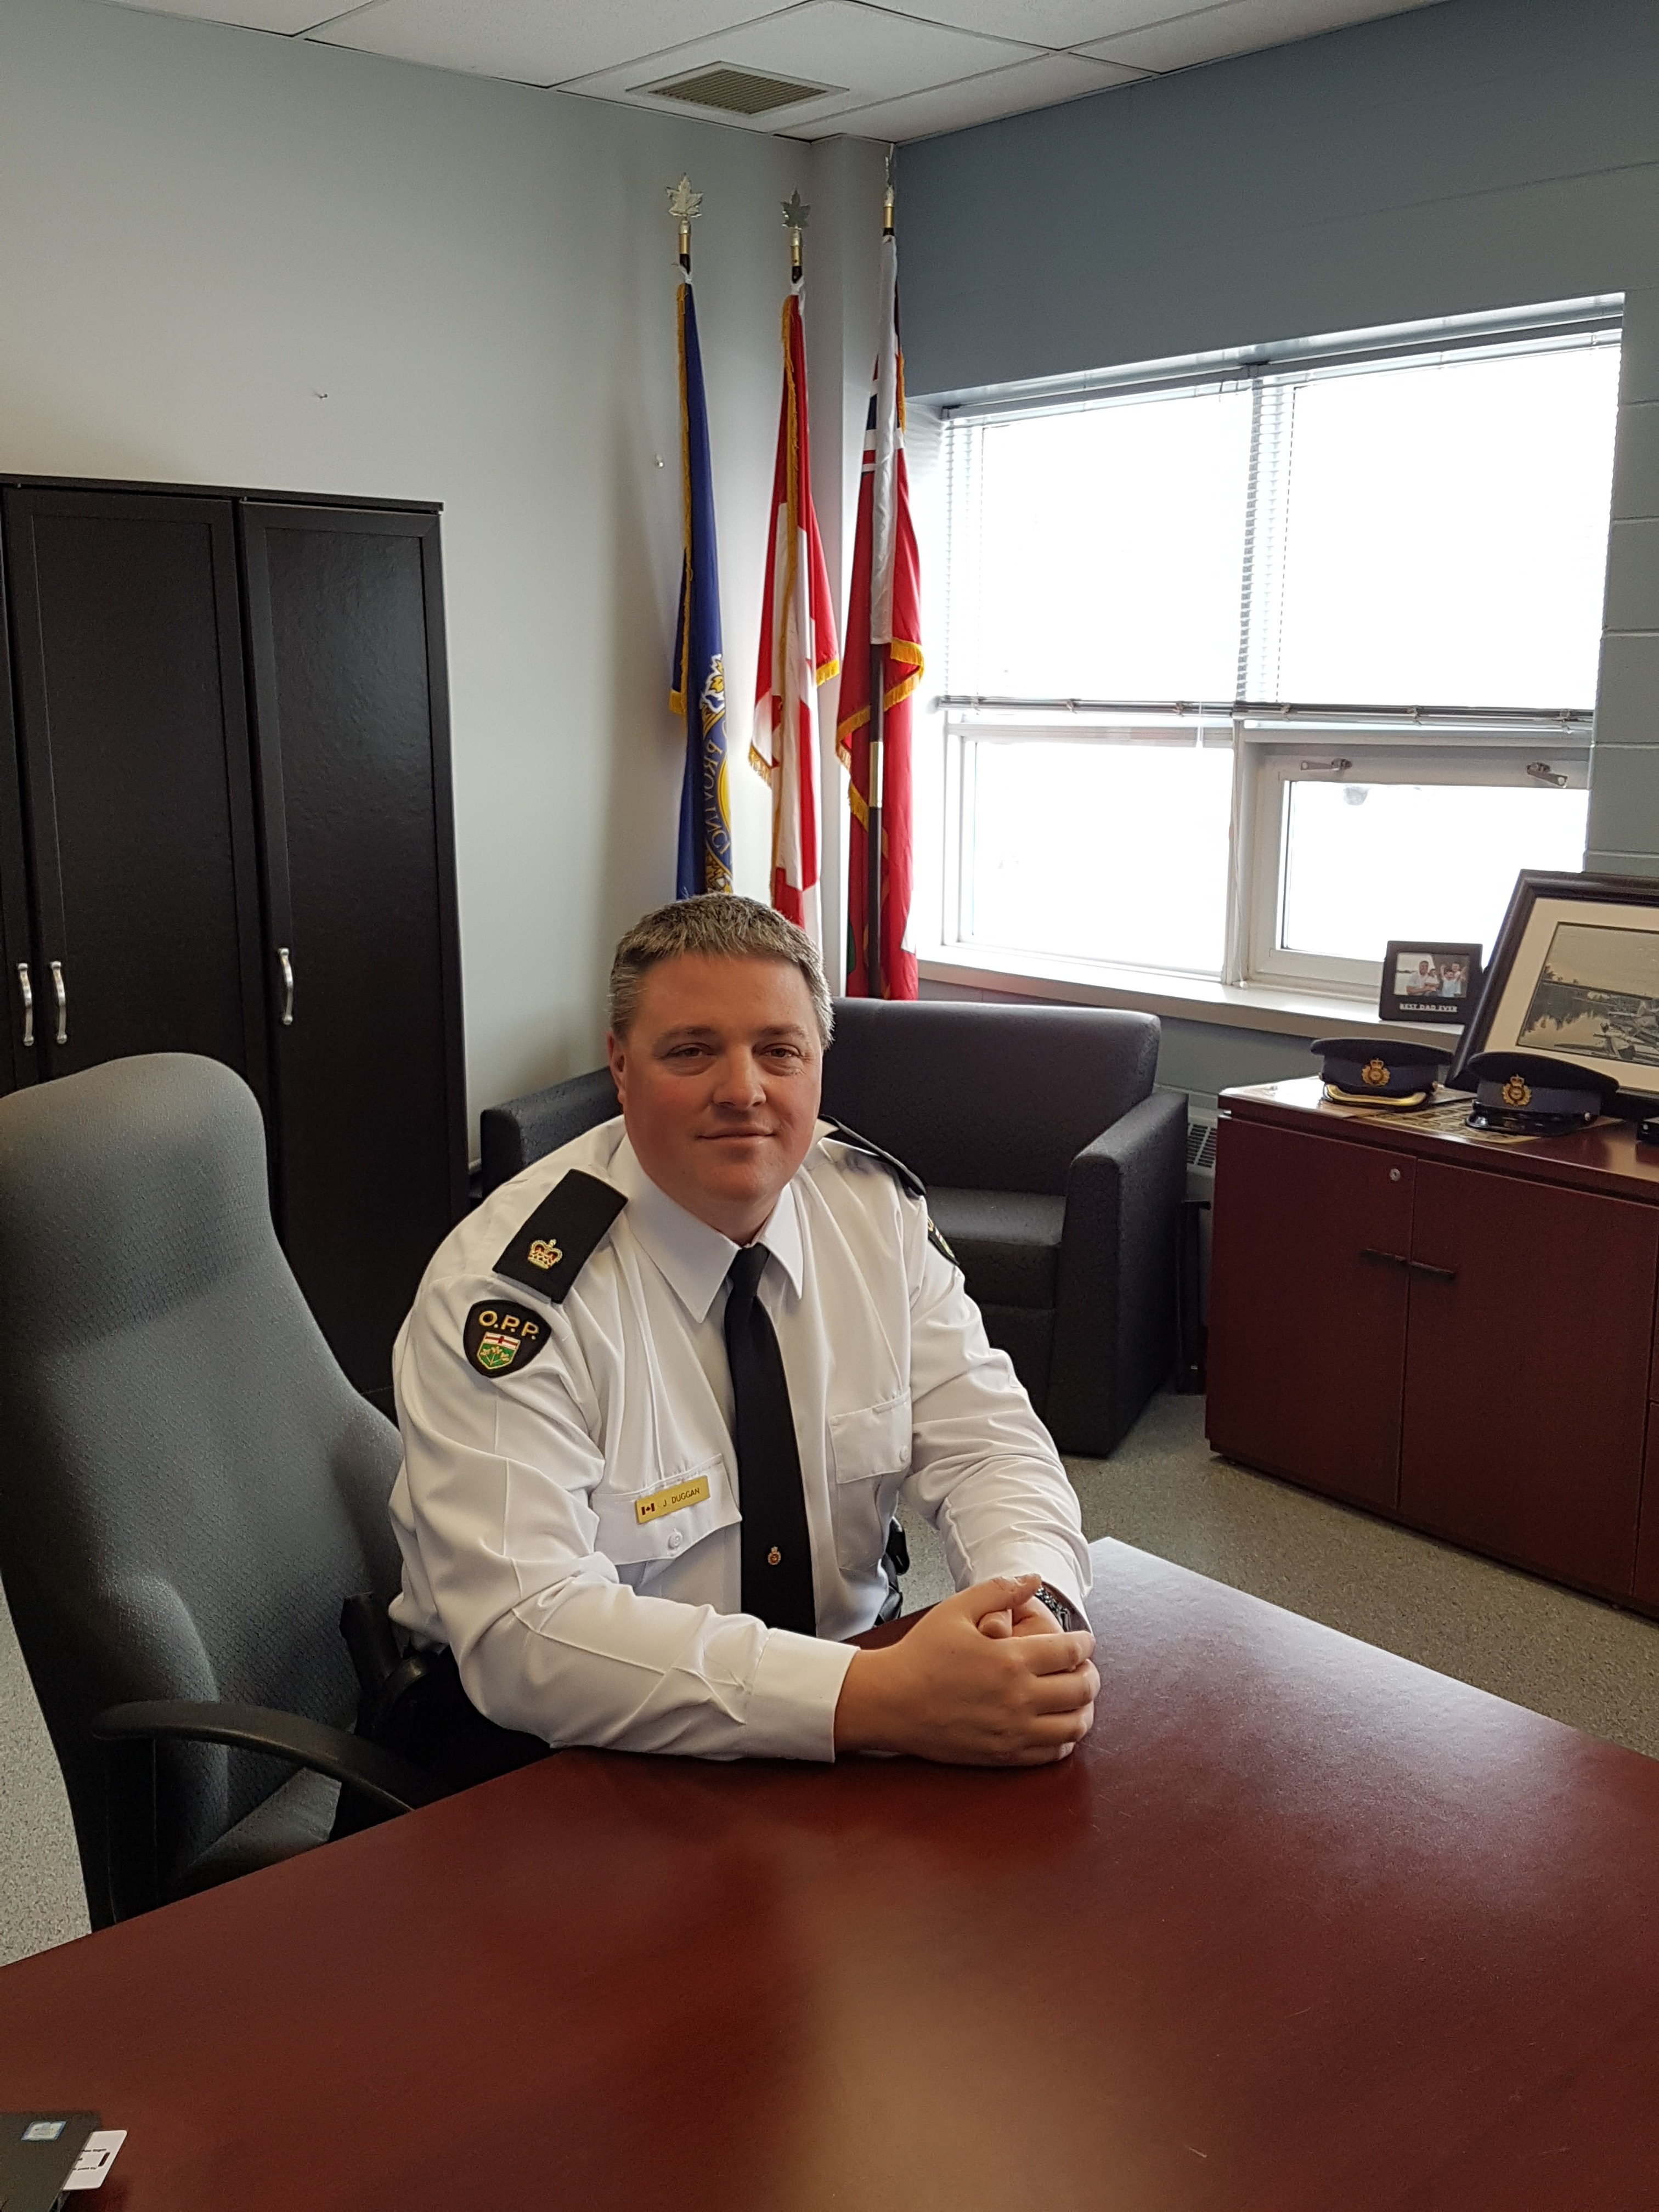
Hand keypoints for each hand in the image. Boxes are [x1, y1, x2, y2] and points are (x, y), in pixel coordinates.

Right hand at [834, 1574, 1097, 1766]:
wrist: (890, 1701)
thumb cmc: (920, 1654)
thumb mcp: (956, 1609)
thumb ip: (999, 1590)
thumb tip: (1034, 1579)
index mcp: (1010, 1660)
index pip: (1072, 1652)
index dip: (1085, 1642)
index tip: (1083, 1640)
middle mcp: (1018, 1699)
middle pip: (1081, 1689)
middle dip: (1090, 1674)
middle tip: (1084, 1666)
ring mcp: (1013, 1732)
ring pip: (1075, 1726)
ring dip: (1085, 1709)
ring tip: (1077, 1697)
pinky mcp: (1003, 1755)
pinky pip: (1053, 1753)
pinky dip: (1066, 1738)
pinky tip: (1057, 1723)